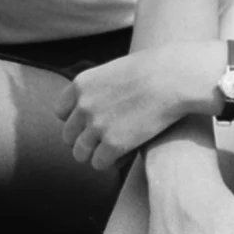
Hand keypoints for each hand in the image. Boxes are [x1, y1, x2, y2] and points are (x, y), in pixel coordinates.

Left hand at [56, 51, 181, 169]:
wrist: (172, 78)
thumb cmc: (153, 69)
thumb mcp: (115, 70)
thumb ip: (100, 87)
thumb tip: (100, 103)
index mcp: (80, 85)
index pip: (60, 112)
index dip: (76, 120)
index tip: (91, 123)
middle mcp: (83, 106)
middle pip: (68, 136)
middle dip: (84, 140)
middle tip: (104, 141)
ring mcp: (96, 126)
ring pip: (80, 154)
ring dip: (95, 155)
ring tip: (112, 151)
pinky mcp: (114, 144)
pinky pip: (100, 164)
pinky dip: (110, 163)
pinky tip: (125, 155)